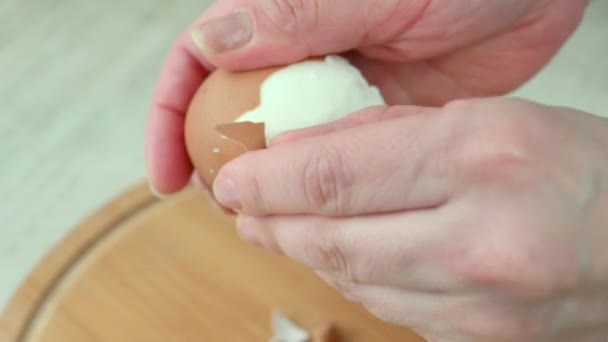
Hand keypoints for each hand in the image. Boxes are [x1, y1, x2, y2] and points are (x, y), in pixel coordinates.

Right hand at [145, 0, 587, 194]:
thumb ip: (296, 14)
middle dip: (217, 161)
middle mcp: (298, 54)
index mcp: (282, 17)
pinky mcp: (369, 119)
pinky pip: (330, 159)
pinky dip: (319, 186)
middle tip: (228, 205)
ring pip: (278, 143)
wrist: (530, 0)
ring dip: (267, 180)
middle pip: (230, 113)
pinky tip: (320, 211)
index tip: (169, 169)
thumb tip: (211, 42)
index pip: (199, 62)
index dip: (170, 116)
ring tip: (269, 219)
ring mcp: (332, 90)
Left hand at [212, 97, 607, 340]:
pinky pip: (389, 307)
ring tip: (279, 231)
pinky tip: (342, 257)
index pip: (334, 176)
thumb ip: (383, 134)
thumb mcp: (483, 120)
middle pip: (332, 241)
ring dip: (305, 255)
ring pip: (353, 281)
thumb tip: (297, 151)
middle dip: (272, 225)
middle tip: (243, 211)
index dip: (267, 181)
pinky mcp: (476, 339)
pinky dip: (353, 279)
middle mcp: (478, 240)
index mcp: (480, 159)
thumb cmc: (573, 167)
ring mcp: (479, 304)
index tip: (232, 181)